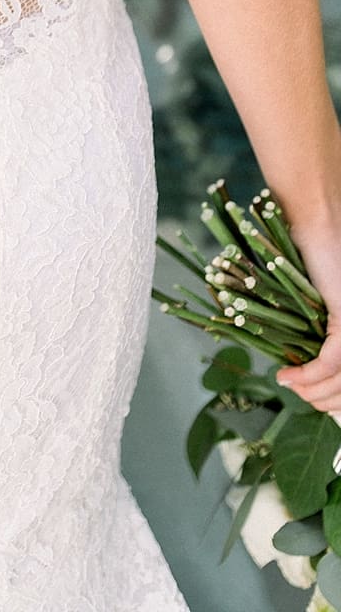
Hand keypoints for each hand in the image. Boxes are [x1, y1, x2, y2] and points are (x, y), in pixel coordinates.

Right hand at [275, 211, 340, 410]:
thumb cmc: (311, 250)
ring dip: (312, 391)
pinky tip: (287, 377)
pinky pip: (331, 364)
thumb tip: (300, 363)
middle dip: (322, 399)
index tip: (308, 395)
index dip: (334, 396)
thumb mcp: (317, 300)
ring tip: (287, 384)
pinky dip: (307, 377)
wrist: (318, 223)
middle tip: (296, 392)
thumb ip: (317, 330)